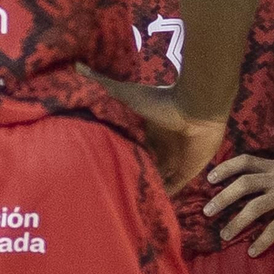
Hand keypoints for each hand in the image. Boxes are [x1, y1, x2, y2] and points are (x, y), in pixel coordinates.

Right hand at [83, 69, 225, 193]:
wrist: (196, 108)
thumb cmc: (162, 102)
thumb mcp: (127, 94)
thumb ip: (104, 83)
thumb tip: (76, 65)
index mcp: (145, 132)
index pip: (129, 148)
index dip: (117, 157)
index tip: (98, 168)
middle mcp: (158, 147)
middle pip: (142, 165)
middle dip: (130, 175)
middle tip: (109, 192)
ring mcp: (173, 160)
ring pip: (156, 179)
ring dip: (145, 188)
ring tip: (126, 204)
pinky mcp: (187, 172)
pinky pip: (174, 189)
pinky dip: (164, 197)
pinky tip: (150, 208)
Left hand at [203, 153, 273, 254]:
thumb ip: (271, 171)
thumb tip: (247, 175)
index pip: (245, 161)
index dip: (225, 167)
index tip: (208, 178)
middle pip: (244, 183)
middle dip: (222, 198)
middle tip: (207, 212)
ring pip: (255, 206)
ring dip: (237, 222)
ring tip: (224, 236)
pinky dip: (262, 240)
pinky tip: (252, 251)